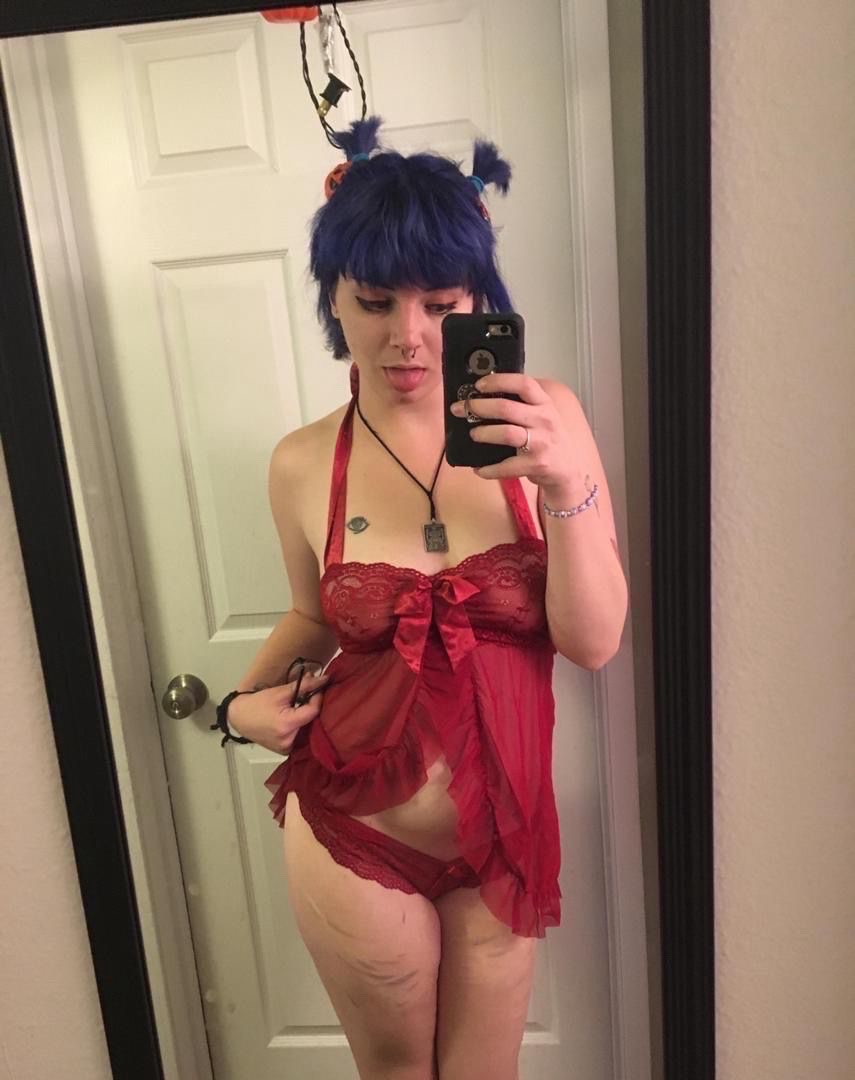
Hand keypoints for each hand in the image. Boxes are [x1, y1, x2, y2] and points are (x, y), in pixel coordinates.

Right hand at [227, 672, 329, 754]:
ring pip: (306, 730)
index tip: (318, 687)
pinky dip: (299, 727)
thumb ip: (304, 686)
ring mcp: (286, 748)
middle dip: (312, 707)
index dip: (318, 698)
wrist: (239, 717)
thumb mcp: (280, 692)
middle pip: (311, 722)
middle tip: (309, 695)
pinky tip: (294, 719)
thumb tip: (322, 679)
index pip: (313, 711)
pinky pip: (299, 738)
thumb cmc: (256, 704)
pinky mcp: (283, 750)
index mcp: (287, 725)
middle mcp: (288, 740)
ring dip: (306, 717)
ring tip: (300, 707)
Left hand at [449, 372, 585, 498]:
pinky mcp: (536, 464)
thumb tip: (484, 395)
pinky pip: (507, 466)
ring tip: (473, 434)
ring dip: (484, 433)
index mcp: (544, 404)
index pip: (523, 384)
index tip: (479, 385)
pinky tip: (479, 468)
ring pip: (506, 433)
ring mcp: (541, 443)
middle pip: (506, 408)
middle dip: (479, 407)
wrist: (567, 469)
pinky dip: (489, 469)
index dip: (499, 381)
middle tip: (462, 409)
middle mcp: (544, 420)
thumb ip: (522, 403)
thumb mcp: (542, 414)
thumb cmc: (548, 438)